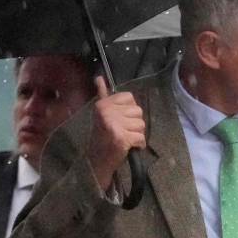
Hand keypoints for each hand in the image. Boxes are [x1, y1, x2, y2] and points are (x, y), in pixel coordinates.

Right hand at [87, 76, 144, 191]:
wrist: (96, 160)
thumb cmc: (102, 136)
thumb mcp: (101, 114)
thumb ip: (103, 95)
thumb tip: (99, 77)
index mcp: (103, 104)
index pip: (130, 98)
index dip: (129, 110)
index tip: (120, 119)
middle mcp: (107, 112)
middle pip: (138, 111)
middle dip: (134, 123)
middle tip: (122, 131)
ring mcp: (114, 124)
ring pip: (141, 125)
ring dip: (137, 134)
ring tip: (125, 138)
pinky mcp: (121, 137)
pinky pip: (141, 138)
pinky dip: (139, 145)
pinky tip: (129, 147)